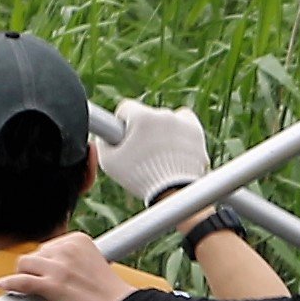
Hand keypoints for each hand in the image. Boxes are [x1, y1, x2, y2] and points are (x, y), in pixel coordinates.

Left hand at [0, 232, 134, 300]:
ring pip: (25, 265)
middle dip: (38, 271)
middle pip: (35, 255)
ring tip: (36, 291)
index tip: (53, 274)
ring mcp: (59, 266)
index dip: (48, 264)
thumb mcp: (91, 265)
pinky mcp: (53, 285)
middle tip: (52, 287)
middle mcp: (67, 248)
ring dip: (26, 278)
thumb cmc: (110, 294)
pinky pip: (21, 282)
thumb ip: (70, 262)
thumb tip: (46, 272)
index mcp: (78, 239)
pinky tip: (0, 286)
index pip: (48, 246)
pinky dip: (8, 284)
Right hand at [92, 98, 210, 205]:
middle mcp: (164, 114)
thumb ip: (103, 142)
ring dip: (161, 131)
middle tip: (141, 152)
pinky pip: (185, 122)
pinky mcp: (196, 132)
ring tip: (159, 153)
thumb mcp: (109, 162)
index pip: (125, 108)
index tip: (123, 137)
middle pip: (147, 115)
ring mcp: (182, 123)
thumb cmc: (139, 178)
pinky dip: (180, 131)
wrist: (173, 193)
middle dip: (142, 130)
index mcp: (142, 117)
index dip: (121, 123)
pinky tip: (173, 144)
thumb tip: (105, 134)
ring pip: (166, 119)